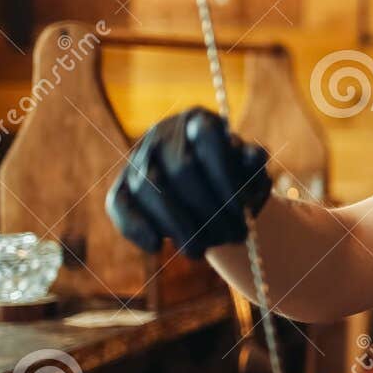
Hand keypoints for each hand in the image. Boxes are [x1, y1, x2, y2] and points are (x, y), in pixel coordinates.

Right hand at [106, 108, 270, 258]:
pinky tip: (156, 246)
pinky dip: (135, 227)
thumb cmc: (236, 178)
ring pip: (149, 188)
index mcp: (199, 120)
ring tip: (200, 251)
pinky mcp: (122, 185)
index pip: (207, 138)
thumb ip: (253, 162)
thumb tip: (253, 155)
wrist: (212, 194)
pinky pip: (118, 204)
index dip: (224, 175)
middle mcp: (164, 134)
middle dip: (208, 210)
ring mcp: (138, 158)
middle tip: (231, 237)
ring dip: (177, 225)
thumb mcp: (252, 169)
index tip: (241, 211)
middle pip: (180, 169)